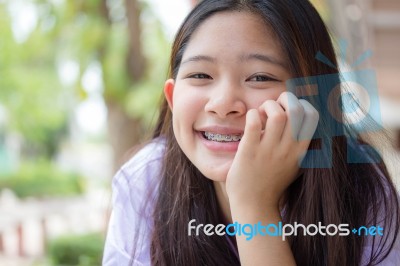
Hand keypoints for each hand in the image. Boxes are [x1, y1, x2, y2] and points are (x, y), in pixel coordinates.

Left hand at [226, 92, 318, 211]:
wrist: (254, 204)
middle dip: (286, 98)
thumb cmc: (272, 184)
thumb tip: (305, 128)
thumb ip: (301, 148)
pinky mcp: (249, 151)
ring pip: (277, 114)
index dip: (302, 103)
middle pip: (296, 110)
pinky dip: (253, 115)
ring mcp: (269, 150)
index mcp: (300, 150)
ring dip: (268, 106)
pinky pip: (254, 123)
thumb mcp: (295, 166)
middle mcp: (288, 149)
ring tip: (262, 114)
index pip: (313, 116)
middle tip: (274, 105)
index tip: (289, 107)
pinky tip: (251, 121)